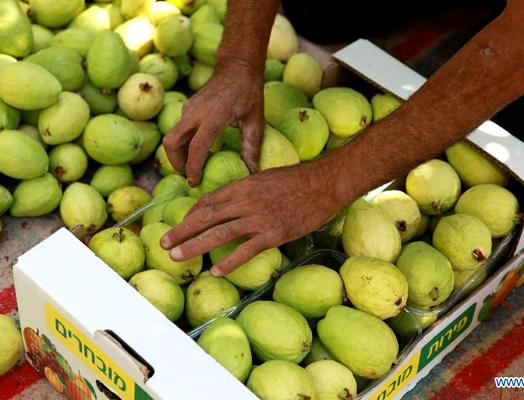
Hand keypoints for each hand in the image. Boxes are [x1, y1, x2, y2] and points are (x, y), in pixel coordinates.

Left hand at [160, 161, 340, 276]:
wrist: (323, 184)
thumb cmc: (296, 180)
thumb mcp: (264, 178)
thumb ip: (245, 190)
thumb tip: (230, 202)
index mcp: (242, 186)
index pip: (209, 201)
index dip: (191, 215)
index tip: (181, 226)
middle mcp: (245, 201)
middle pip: (206, 217)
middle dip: (181, 231)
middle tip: (163, 244)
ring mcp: (258, 218)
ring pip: (219, 233)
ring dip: (194, 246)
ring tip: (177, 257)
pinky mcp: (274, 233)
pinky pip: (246, 250)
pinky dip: (230, 261)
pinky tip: (216, 271)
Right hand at [162, 58, 264, 186]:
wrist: (237, 66)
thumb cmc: (249, 93)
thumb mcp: (256, 121)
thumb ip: (252, 147)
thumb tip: (252, 172)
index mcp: (214, 116)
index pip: (197, 147)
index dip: (193, 168)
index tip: (195, 182)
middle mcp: (195, 112)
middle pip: (172, 142)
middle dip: (176, 162)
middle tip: (190, 175)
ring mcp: (189, 108)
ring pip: (173, 136)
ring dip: (179, 154)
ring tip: (195, 165)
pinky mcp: (187, 107)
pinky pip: (180, 129)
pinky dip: (184, 143)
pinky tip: (200, 149)